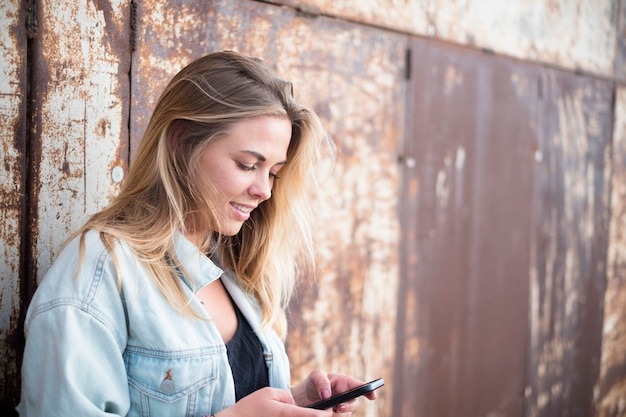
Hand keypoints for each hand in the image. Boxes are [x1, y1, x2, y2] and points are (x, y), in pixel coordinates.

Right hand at [215, 387, 332, 416]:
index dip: (326, 413)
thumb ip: (288, 396)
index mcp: (287, 413)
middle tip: (325, 413)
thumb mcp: (270, 393)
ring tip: (313, 414)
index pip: (316, 416)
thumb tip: (298, 404)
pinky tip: (299, 416)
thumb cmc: (250, 408)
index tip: (328, 411)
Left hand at [292, 370, 377, 414]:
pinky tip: (326, 414)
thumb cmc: (313, 383)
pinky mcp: (336, 416)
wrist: (302, 398)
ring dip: (339, 414)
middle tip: (338, 407)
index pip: (360, 386)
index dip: (369, 390)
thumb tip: (327, 395)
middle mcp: (346, 396)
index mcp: (344, 383)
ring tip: (328, 410)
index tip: (372, 395)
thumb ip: (321, 381)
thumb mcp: (315, 376)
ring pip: (347, 414)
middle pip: (354, 403)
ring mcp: (342, 408)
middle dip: (348, 406)